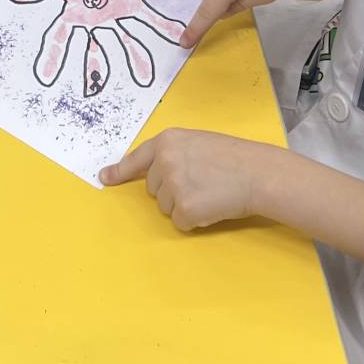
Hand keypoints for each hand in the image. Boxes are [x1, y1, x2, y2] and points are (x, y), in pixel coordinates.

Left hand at [100, 128, 281, 230]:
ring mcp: (173, 185)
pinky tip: (212, 206)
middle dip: (173, 190)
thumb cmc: (234, 158)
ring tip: (210, 192)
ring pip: (165, 207)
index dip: (120, 171)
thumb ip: (173, 154)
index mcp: (167, 141)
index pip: (137, 158)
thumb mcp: (197, 143)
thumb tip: (151, 173)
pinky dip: (194, 220)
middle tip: (202, 182)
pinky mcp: (184, 208)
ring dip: (184, 205)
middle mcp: (165, 161)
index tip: (105, 178)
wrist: (258, 173)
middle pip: (153, 189)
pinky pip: (180, 222)